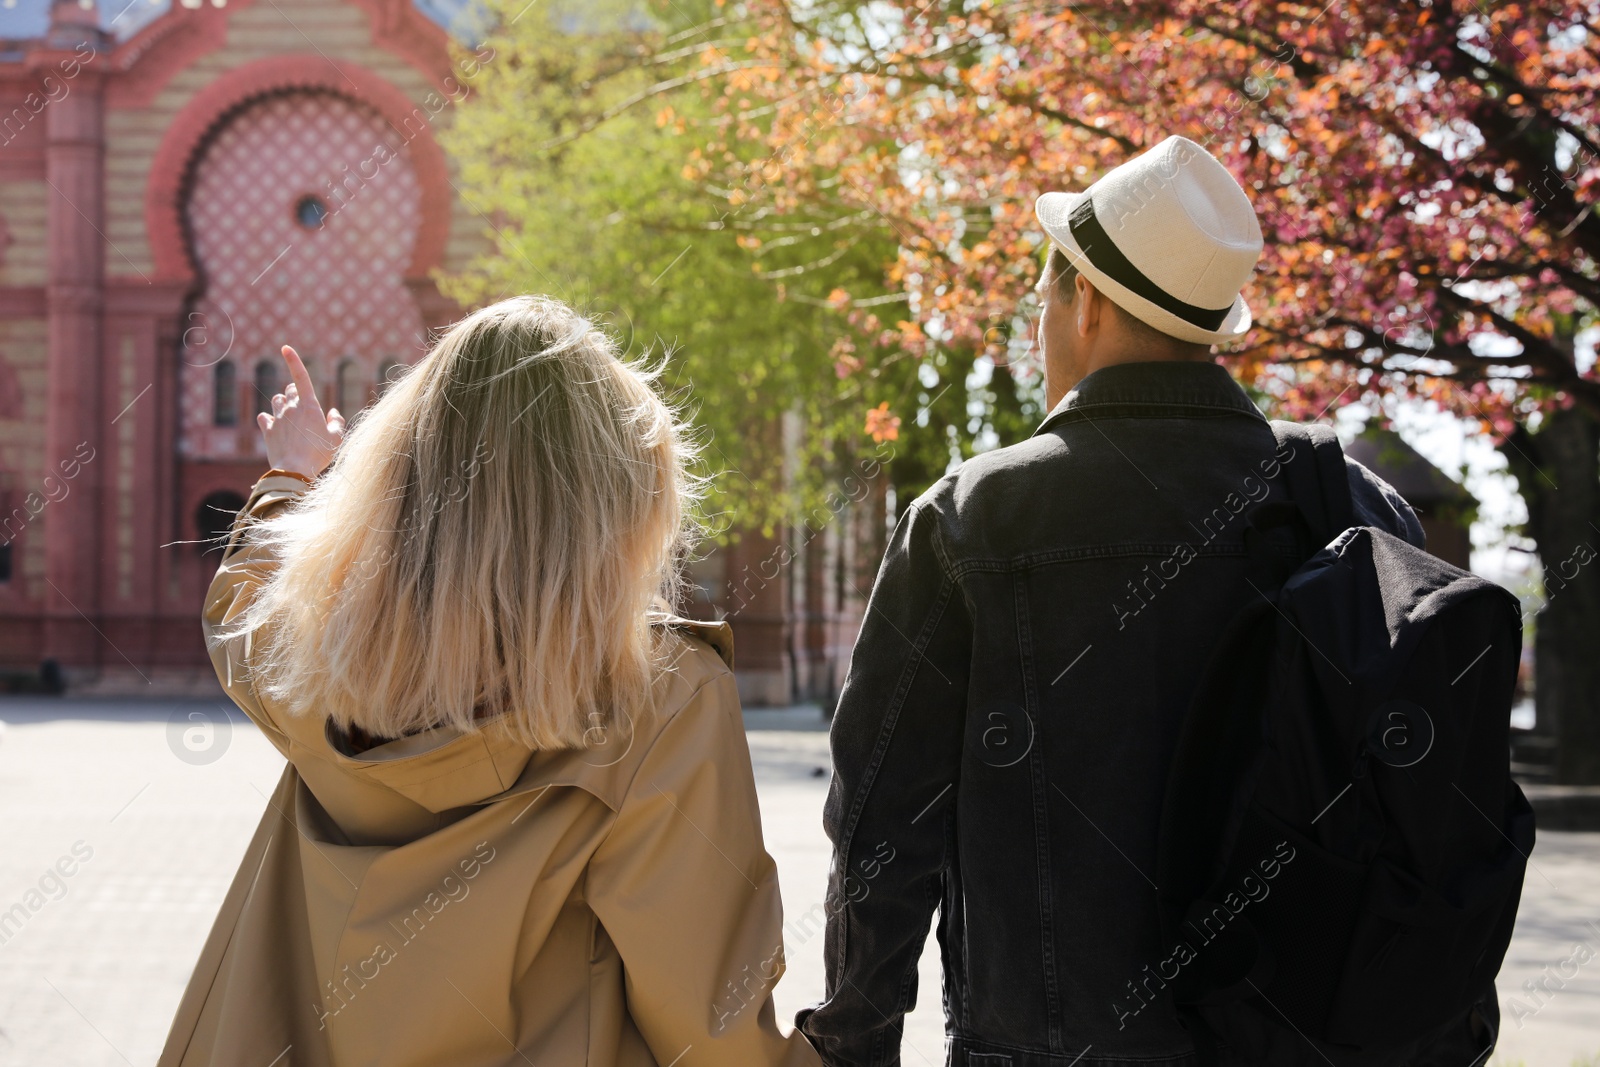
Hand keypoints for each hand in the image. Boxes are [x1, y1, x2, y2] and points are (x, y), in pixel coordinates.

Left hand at [258, 345, 344, 477]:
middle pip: (289, 390)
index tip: (285, 347)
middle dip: (295, 393)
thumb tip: (332, 412)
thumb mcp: (336, 439)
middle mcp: (291, 407)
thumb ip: (336, 422)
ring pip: (276, 400)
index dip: (293, 360)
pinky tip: (274, 425)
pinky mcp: (267, 430)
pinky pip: (264, 417)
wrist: (294, 471)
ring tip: (289, 415)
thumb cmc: (319, 454)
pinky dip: (268, 419)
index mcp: (309, 405)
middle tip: (303, 407)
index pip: (300, 376)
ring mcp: (278, 418)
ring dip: (282, 403)